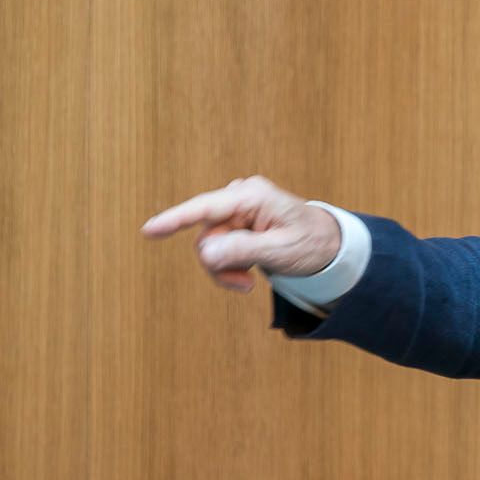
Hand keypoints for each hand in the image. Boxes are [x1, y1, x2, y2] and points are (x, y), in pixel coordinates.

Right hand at [141, 177, 341, 292]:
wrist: (330, 246)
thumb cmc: (312, 244)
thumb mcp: (282, 251)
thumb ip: (243, 250)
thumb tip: (205, 252)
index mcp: (252, 196)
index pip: (205, 208)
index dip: (175, 220)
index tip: (149, 230)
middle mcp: (240, 198)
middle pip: (206, 236)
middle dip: (219, 264)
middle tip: (245, 283)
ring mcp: (237, 211)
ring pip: (209, 247)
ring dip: (225, 269)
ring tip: (249, 281)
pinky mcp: (236, 225)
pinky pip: (218, 249)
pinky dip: (229, 266)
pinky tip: (248, 272)